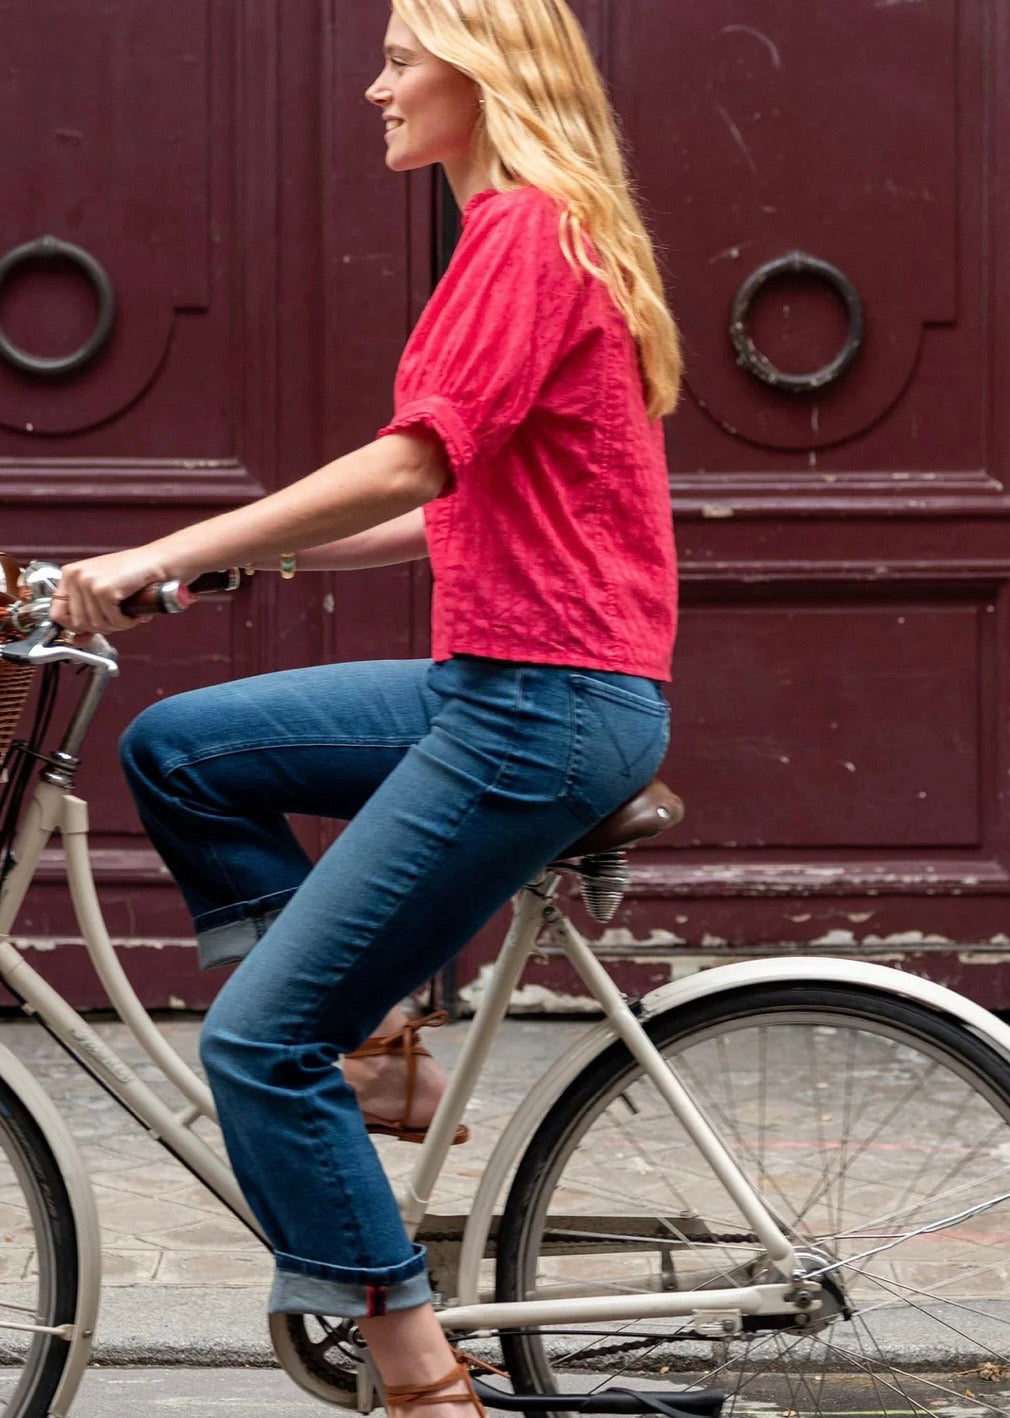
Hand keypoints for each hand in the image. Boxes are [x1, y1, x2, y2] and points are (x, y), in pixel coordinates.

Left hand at [52, 548, 170, 636]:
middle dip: (102, 627)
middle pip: (78, 623)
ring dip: (117, 626)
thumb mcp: (104, 595)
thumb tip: (76, 641)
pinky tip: (135, 614)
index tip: (91, 629)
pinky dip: (127, 622)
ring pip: (96, 624)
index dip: (74, 627)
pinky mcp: (105, 589)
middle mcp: (75, 576)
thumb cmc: (135, 575)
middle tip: (119, 620)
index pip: (57, 613)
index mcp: (70, 574)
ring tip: (129, 615)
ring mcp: (88, 582)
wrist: (159, 561)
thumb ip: (88, 616)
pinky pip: (112, 621)